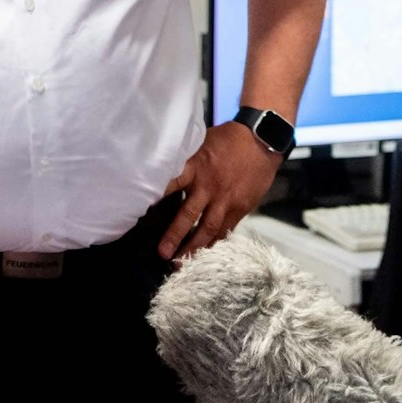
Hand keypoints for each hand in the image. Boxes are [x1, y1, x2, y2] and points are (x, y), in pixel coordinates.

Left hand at [158, 122, 280, 260]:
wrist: (262, 142)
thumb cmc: (228, 140)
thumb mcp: (201, 142)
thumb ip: (186, 159)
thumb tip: (164, 168)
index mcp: (195, 167)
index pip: (171, 184)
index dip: (155, 198)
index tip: (139, 213)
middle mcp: (208, 187)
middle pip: (188, 216)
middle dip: (174, 236)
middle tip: (162, 254)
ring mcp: (225, 200)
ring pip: (208, 229)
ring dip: (194, 248)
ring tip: (182, 263)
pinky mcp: (240, 209)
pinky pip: (224, 230)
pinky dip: (214, 243)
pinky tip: (205, 253)